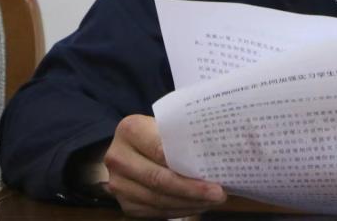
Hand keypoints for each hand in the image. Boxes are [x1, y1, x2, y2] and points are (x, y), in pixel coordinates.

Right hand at [104, 114, 226, 217]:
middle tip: (218, 194)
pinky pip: (155, 211)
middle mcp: (118, 157)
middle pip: (158, 179)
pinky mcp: (124, 203)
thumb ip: (181, 135)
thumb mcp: (164, 124)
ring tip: (212, 200)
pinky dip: (179, 210)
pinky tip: (196, 204)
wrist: (128, 148)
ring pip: (157, 199)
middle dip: (192, 189)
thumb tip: (217, 152)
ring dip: (189, 203)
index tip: (212, 172)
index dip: (186, 164)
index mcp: (130, 130)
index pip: (160, 150)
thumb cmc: (155, 133)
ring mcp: (118, 183)